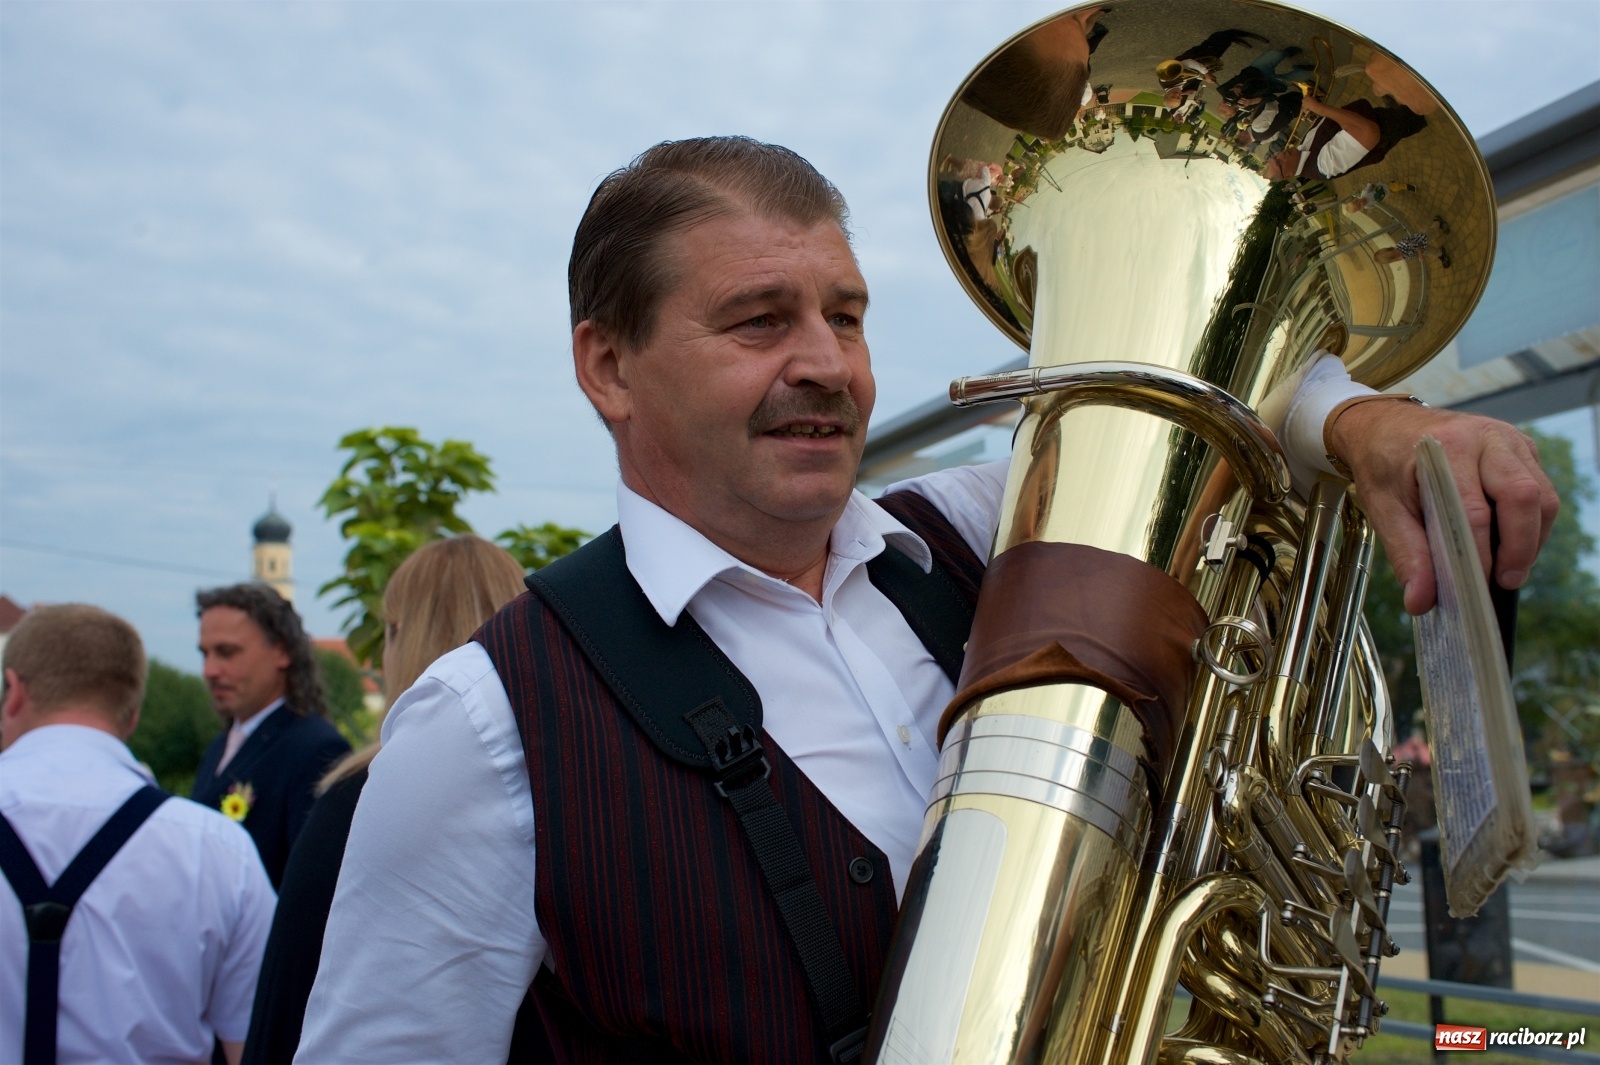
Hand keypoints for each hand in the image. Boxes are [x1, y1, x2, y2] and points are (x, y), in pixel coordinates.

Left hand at [1327, 401, 1558, 614]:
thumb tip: (1421, 601)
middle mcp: (1486, 438)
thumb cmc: (1383, 465)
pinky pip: (1541, 490)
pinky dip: (1532, 523)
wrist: (1384, 425)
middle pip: (1523, 496)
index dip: (1480, 554)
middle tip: (1505, 582)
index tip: (1476, 587)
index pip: (1474, 511)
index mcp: (1447, 448)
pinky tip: (1510, 544)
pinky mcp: (1521, 450)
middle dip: (1520, 547)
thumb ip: (1406, 554)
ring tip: (1509, 570)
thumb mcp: (1382, 509)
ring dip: (1532, 538)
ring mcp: (1509, 441)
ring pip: (1542, 495)